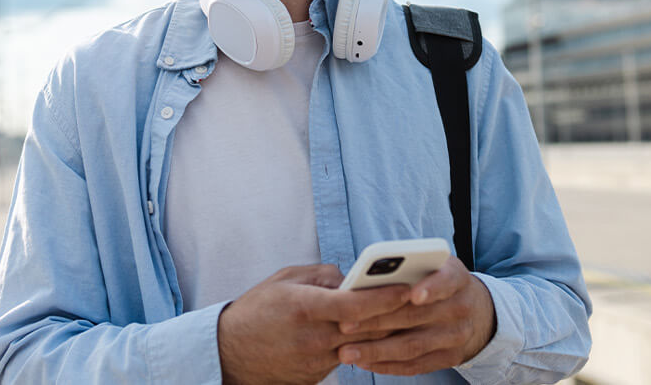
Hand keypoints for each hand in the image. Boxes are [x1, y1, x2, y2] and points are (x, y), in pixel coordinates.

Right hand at [217, 264, 413, 384]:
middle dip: (396, 314)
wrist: (231, 353)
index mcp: (304, 307)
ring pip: (365, 345)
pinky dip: (362, 344)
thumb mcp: (284, 280)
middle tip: (420, 300)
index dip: (385, 297)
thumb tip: (354, 278)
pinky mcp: (318, 375)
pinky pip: (349, 357)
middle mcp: (314, 337)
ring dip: (384, 331)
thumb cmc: (256, 310)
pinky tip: (372, 333)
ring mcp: (317, 360)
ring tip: (402, 315)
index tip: (408, 288)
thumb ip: (322, 275)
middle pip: (369, 328)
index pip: (355, 305)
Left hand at [330, 256, 496, 375]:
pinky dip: (388, 365)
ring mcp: (457, 336)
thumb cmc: (435, 281)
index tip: (413, 295)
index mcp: (455, 277)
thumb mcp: (430, 266)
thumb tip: (361, 283)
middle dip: (377, 322)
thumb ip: (404, 269)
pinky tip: (365, 362)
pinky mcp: (450, 358)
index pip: (446, 280)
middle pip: (416, 316)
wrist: (475, 310)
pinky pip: (416, 365)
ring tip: (346, 352)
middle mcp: (460, 307)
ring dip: (376, 350)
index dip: (431, 288)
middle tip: (344, 325)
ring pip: (413, 345)